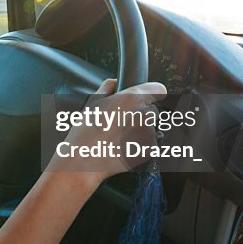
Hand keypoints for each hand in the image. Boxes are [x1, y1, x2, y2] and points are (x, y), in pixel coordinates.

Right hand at [47, 78, 166, 186]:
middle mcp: (144, 114)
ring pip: (150, 129)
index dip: (153, 93)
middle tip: (122, 124)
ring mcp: (148, 133)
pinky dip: (139, 146)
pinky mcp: (149, 150)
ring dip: (139, 132)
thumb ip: (107, 87)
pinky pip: (148, 144)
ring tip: (119, 138)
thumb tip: (113, 82)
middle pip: (152, 111)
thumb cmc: (86, 132)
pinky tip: (123, 147)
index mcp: (132, 98)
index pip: (158, 89)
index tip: (149, 98)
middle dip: (141, 116)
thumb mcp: (92, 103)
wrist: (84, 160)